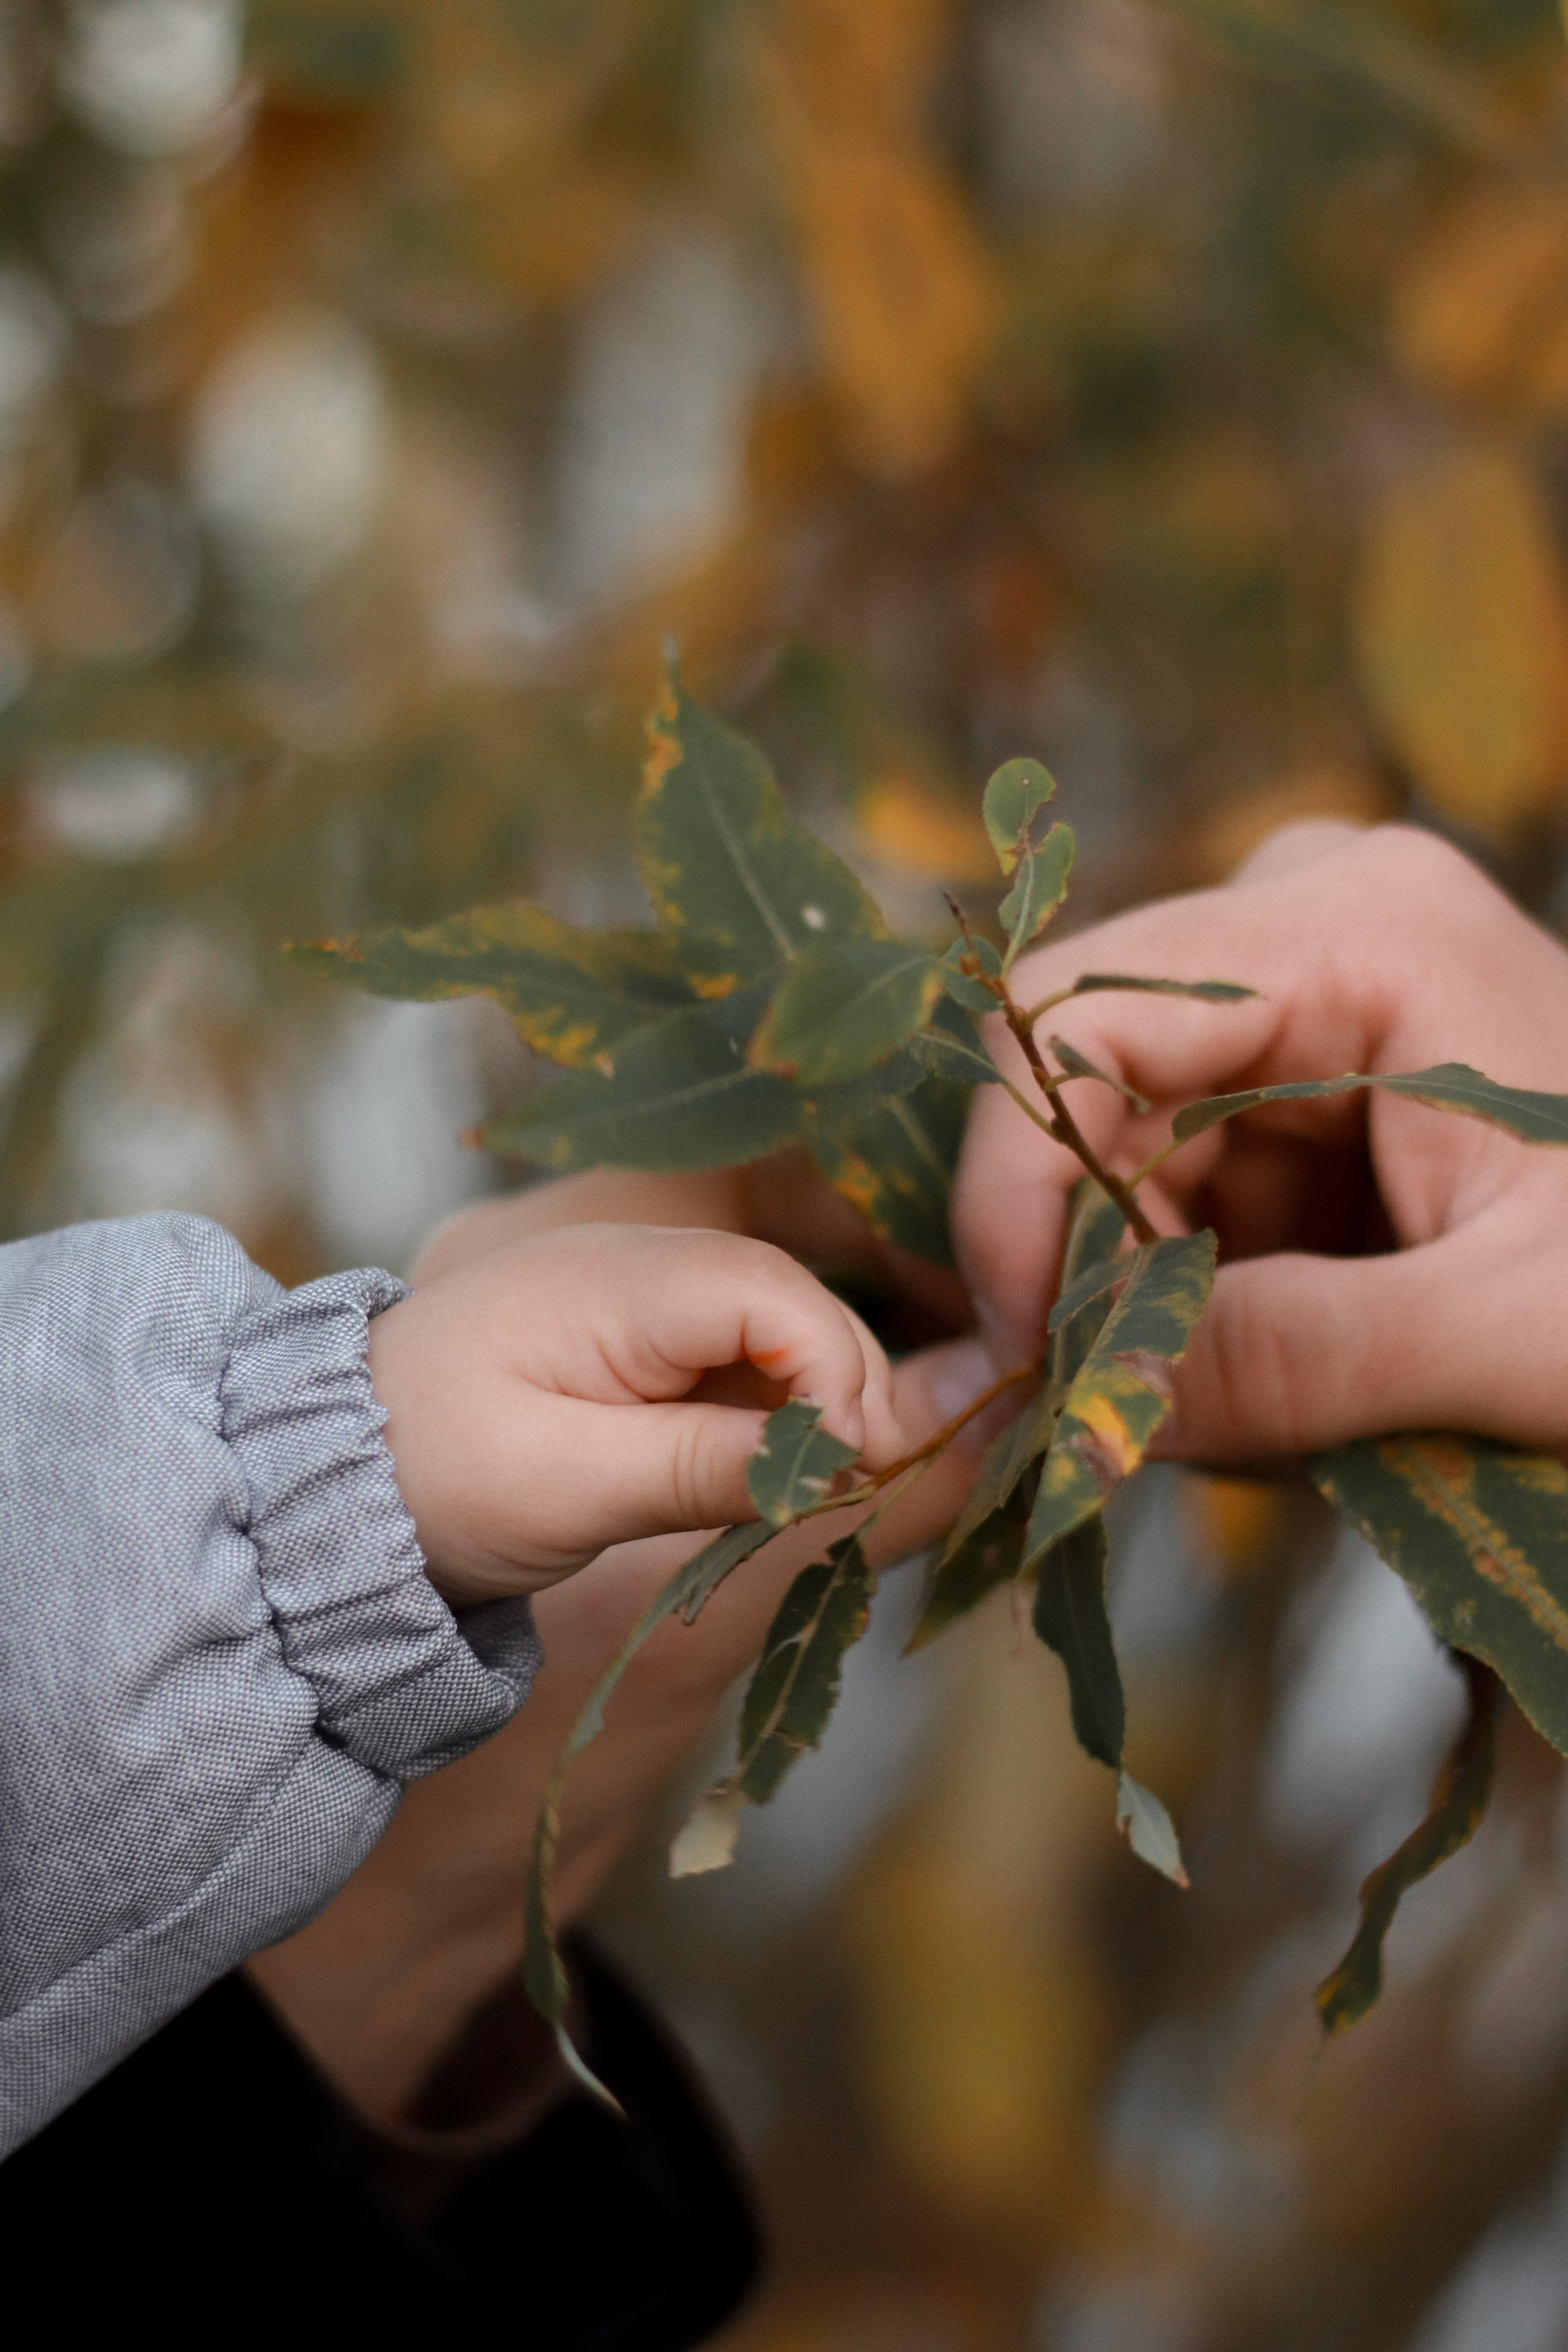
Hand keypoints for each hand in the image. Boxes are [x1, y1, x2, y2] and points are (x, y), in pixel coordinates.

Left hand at [369, 1221, 905, 1605]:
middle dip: (840, 1388)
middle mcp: (634, 1261)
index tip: (852, 1464)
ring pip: (773, 1326)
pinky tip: (774, 1472)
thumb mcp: (573, 1489)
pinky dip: (771, 1410)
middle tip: (857, 1490)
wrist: (323, 1479)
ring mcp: (636, 1293)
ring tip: (822, 1489)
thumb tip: (849, 1463)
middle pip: (788, 1298)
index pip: (769, 1288)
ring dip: (812, 1402)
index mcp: (610, 1278)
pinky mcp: (635, 1336)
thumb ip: (712, 1468)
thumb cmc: (433, 1480)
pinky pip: (735, 1355)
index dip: (834, 1368)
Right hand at [955, 821, 1567, 1462]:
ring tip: (1261, 1406)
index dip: (1018, 1181)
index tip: (1030, 1350)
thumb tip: (1080, 1403)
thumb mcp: (1519, 1334)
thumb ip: (1300, 1361)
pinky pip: (1174, 1186)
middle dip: (1094, 1257)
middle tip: (1144, 1412)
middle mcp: (1314, 922)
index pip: (1082, 1017)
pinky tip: (1285, 1364)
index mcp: (1365, 926)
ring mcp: (1305, 997)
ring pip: (1117, 1152)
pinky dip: (1194, 1296)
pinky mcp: (1303, 1082)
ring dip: (1149, 1294)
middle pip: (1087, 1085)